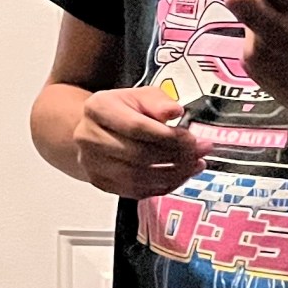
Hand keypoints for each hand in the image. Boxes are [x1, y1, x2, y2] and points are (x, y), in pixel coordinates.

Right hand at [70, 85, 215, 197]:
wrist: (97, 129)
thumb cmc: (122, 111)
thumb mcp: (141, 95)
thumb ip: (158, 101)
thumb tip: (174, 111)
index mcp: (98, 109)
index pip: (136, 127)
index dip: (168, 136)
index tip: (191, 139)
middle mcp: (89, 137)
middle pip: (138, 154)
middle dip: (175, 157)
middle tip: (198, 153)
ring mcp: (92, 163)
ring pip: (138, 177)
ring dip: (173, 174)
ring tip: (193, 166)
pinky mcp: (100, 182)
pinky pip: (136, 191)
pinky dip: (162, 187)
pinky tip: (178, 177)